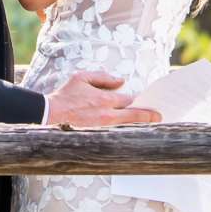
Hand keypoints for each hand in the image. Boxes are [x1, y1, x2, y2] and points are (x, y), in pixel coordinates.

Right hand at [44, 70, 161, 128]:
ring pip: (126, 125)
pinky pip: (116, 132)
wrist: (51, 113)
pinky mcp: (97, 134)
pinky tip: (132, 129)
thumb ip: (104, 78)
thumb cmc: (66, 94)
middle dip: (148, 115)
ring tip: (151, 123)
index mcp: (105, 99)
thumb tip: (121, 81)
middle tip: (159, 116)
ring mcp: (102, 126)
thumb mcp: (83, 78)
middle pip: (133, 115)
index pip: (128, 100)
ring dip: (139, 124)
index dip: (139, 101)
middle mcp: (106, 114)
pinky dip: (126, 130)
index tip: (148, 101)